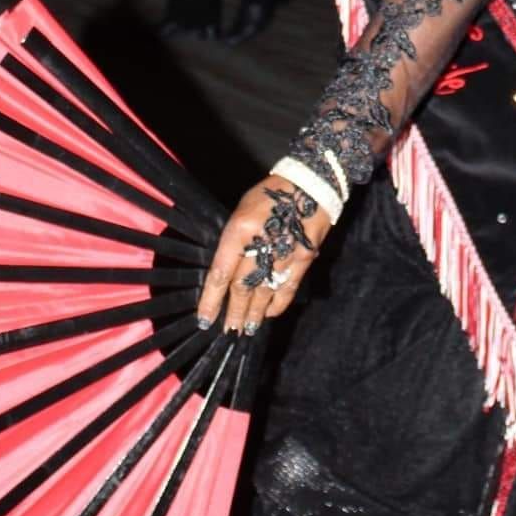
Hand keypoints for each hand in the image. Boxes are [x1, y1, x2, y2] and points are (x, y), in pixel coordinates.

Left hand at [197, 177, 331, 334]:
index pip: (221, 273)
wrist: (310, 184)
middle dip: (233, 312)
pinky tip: (269, 314)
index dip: (211, 300)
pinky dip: (278, 304)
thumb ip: (234, 241)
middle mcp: (260, 245)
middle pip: (243, 287)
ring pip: (264, 292)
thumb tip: (227, 271)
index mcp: (240, 230)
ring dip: (254, 313)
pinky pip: (288, 288)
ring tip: (246, 329)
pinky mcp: (303, 259)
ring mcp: (284, 254)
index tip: (204, 319)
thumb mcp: (242, 211)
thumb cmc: (270, 195)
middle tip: (228, 330)